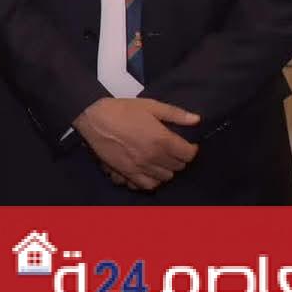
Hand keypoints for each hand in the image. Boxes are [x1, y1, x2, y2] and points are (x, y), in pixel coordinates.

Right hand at [72, 97, 199, 190]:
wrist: (94, 118)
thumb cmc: (122, 110)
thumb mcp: (151, 106)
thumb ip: (175, 114)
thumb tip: (196, 120)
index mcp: (162, 139)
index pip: (188, 154)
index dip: (191, 149)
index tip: (186, 144)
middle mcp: (154, 157)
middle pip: (179, 166)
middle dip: (179, 158)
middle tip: (173, 149)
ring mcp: (141, 167)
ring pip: (166, 177)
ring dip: (167, 168)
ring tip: (161, 159)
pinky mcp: (128, 173)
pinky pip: (148, 185)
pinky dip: (153, 180)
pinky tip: (150, 171)